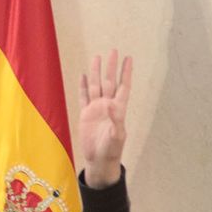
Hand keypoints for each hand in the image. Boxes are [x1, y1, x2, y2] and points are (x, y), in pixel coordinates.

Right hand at [78, 50, 133, 188]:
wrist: (99, 160)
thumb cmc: (111, 150)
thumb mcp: (116, 135)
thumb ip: (115, 119)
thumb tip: (111, 103)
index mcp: (118, 109)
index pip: (123, 86)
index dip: (126, 73)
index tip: (128, 58)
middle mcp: (108, 106)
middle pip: (109, 81)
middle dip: (111, 67)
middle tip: (113, 51)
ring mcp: (96, 109)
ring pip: (96, 86)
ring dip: (96, 72)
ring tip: (96, 57)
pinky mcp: (86, 115)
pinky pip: (84, 97)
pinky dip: (83, 86)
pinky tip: (82, 76)